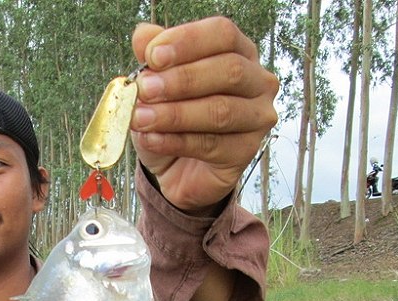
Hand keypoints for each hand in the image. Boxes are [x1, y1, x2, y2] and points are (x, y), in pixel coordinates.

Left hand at [130, 17, 278, 212]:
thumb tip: (143, 36)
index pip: (222, 34)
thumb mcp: (157, 86)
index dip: (188, 41)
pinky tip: (151, 139)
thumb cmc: (172, 120)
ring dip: (175, 114)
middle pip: (229, 70)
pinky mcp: (245, 152)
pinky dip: (175, 141)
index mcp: (239, 52)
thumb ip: (153, 59)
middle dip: (182, 80)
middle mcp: (257, 81)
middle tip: (145, 89)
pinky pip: (211, 145)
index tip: (153, 55)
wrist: (176, 169)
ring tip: (140, 118)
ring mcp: (257, 118)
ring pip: (221, 111)